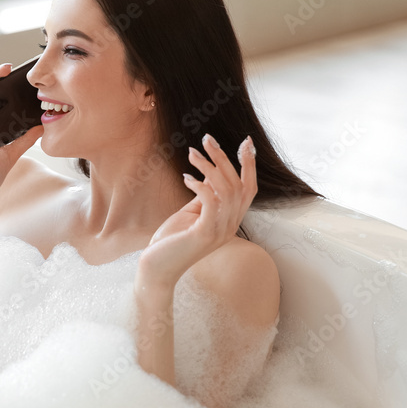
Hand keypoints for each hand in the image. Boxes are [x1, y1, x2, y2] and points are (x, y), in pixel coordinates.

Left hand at [138, 135, 257, 287]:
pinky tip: (186, 177)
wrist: (157, 269)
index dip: (249, 165)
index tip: (245, 142)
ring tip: (191, 153)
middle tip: (207, 139)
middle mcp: (231, 226)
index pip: (249, 189)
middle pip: (238, 184)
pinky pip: (211, 202)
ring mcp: (220, 231)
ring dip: (208, 167)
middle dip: (224, 157)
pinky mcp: (204, 234)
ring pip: (226, 190)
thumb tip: (209, 174)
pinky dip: (200, 185)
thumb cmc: (171, 241)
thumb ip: (205, 197)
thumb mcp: (192, 213)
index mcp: (231, 220)